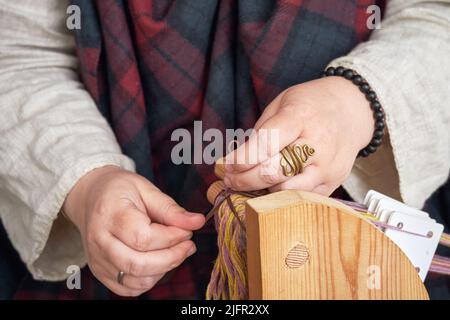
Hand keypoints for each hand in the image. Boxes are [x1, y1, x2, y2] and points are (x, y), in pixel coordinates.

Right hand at [63, 166, 204, 295]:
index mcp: (110, 214)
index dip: (172, 238)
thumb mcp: (146, 189)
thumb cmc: (120, 191)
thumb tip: (197, 222)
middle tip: (188, 245)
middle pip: (138, 264)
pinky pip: (129, 288)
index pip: (143, 238)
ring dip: (164, 270)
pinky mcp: (100, 273)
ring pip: (136, 280)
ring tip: (176, 252)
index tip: (187, 230)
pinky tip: (159, 262)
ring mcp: (97, 260)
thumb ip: (171, 209)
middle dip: (172, 258)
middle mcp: (99, 240)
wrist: (90, 197)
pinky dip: (150, 279)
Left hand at [223, 76, 374, 194]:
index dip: (240, 160)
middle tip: (230, 179)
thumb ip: (262, 132)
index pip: (264, 145)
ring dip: (262, 191)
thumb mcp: (282, 104)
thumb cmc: (310, 105)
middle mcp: (317, 143)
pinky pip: (302, 198)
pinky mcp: (334, 182)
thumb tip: (237, 161)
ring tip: (250, 184)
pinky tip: (271, 188)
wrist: (352, 110)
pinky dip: (282, 197)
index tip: (226, 166)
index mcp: (300, 117)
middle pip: (273, 172)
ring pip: (287, 191)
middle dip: (245, 179)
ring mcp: (328, 166)